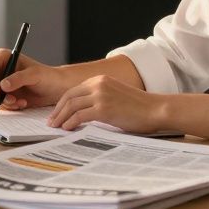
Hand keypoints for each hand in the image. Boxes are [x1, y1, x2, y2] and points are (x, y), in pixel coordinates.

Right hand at [0, 49, 71, 109]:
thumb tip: (3, 85)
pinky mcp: (4, 95)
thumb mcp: (34, 75)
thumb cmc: (47, 76)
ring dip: (4, 103)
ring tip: (20, 102)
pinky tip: (21, 103)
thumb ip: (19, 78)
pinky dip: (8, 107)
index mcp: (2, 58)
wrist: (55, 88)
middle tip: (12, 101)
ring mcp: (0, 83)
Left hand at [46, 75, 164, 133]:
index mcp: (100, 79)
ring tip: (56, 127)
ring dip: (61, 118)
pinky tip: (67, 129)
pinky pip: (80, 115)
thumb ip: (99, 99)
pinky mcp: (104, 108)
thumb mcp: (115, 96)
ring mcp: (101, 95)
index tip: (56, 114)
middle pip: (68, 97)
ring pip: (72, 106)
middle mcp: (98, 84)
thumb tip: (83, 113)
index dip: (61, 103)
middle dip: (57, 111)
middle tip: (51, 122)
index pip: (73, 90)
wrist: (156, 109)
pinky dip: (70, 123)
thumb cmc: (139, 107)